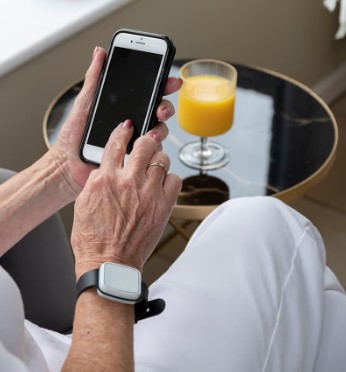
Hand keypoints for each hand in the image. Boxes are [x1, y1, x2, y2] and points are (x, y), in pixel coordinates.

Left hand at [50, 46, 181, 200]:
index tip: (170, 81)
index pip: (148, 94)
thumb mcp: (85, 102)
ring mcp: (135, 141)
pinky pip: (151, 152)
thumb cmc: (73, 136)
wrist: (67, 164)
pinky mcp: (135, 158)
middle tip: (161, 109)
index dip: (162, 86)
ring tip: (151, 131)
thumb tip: (100, 53)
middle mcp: (133, 124)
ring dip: (160, 129)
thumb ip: (95, 78)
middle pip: (159, 112)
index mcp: (124, 109)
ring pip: (158, 132)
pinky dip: (153, 149)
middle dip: (165, 108)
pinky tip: (146, 146)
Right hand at [71, 120, 181, 276]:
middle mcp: (129, 182)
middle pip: (145, 144)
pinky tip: (163, 184)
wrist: (109, 263)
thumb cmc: (94, 238)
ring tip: (154, 167)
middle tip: (146, 144)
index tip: (127, 127)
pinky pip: (176, 180)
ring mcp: (149, 194)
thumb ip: (97, 179)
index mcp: (105, 179)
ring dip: (158, 160)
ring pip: (163, 159)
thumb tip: (108, 166)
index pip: (116, 143)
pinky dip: (170, 178)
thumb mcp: (83, 203)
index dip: (123, 130)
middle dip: (146, 140)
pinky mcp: (164, 207)